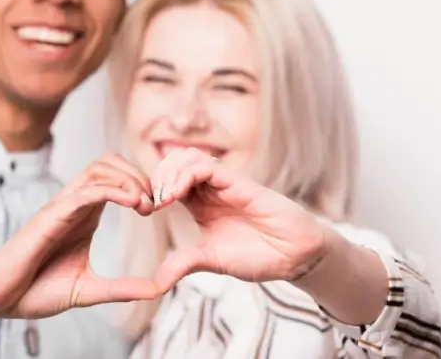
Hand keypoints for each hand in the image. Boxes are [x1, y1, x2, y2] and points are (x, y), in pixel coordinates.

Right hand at [0, 153, 162, 318]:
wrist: (1, 299)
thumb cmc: (35, 290)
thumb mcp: (89, 289)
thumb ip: (121, 288)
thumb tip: (155, 290)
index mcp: (84, 215)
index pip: (115, 179)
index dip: (141, 185)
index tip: (159, 208)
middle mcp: (73, 204)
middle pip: (109, 163)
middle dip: (138, 174)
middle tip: (155, 202)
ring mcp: (62, 206)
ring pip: (99, 168)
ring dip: (129, 179)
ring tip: (145, 203)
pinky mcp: (52, 215)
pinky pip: (86, 190)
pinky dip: (114, 190)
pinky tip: (133, 203)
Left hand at [151, 148, 330, 285]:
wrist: (295, 257)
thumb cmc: (258, 255)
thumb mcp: (210, 260)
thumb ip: (183, 264)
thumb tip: (155, 283)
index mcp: (199, 203)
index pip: (167, 181)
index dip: (153, 189)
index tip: (145, 210)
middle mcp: (209, 189)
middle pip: (172, 163)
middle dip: (156, 177)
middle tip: (152, 202)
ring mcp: (223, 183)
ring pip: (187, 157)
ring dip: (168, 172)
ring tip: (164, 198)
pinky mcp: (238, 182)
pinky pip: (206, 165)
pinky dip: (185, 175)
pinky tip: (177, 195)